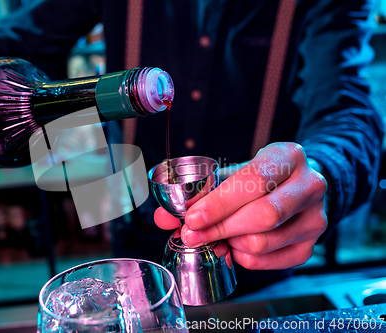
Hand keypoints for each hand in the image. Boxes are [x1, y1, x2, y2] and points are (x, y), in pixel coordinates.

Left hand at [154, 142, 327, 269]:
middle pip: (263, 215)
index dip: (219, 203)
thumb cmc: (259, 178)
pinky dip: (246, 258)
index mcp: (288, 156)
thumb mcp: (232, 174)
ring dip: (231, 244)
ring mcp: (316, 217)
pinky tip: (235, 247)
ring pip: (266, 241)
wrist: (297, 185)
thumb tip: (163, 218)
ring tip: (217, 237)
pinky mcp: (313, 244)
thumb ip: (198, 193)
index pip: (253, 180)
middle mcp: (310, 185)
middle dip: (220, 228)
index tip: (191, 218)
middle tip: (192, 235)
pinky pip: (273, 261)